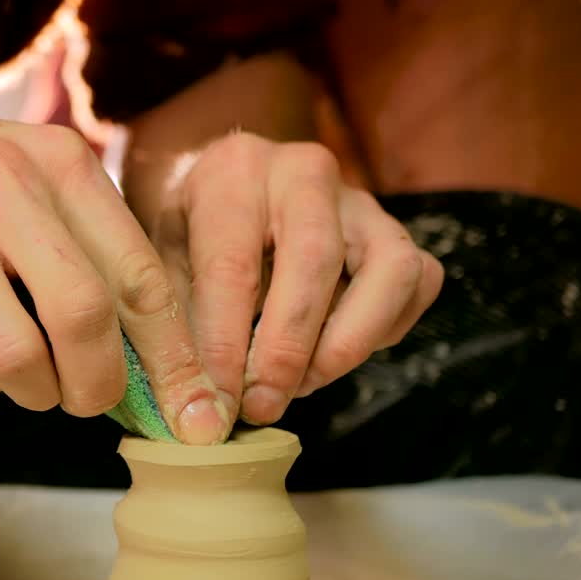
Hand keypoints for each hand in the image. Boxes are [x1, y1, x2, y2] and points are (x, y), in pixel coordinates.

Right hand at [0, 76, 229, 443]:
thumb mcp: (25, 177)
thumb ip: (86, 248)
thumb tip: (149, 357)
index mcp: (61, 165)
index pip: (142, 276)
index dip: (175, 357)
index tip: (194, 410)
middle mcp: (9, 190)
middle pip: (89, 317)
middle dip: (101, 385)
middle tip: (92, 404)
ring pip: (21, 353)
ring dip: (36, 391)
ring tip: (30, 383)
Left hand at [147, 133, 442, 425]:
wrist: (231, 192)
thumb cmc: (194, 237)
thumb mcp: (164, 267)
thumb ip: (178, 329)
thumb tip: (195, 407)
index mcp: (233, 173)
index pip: (232, 266)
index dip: (225, 344)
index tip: (215, 401)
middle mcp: (304, 172)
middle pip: (314, 261)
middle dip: (287, 349)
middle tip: (261, 404)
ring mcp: (361, 198)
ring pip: (389, 270)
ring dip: (346, 343)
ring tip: (301, 384)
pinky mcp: (397, 229)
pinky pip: (416, 283)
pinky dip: (380, 331)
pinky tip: (331, 353)